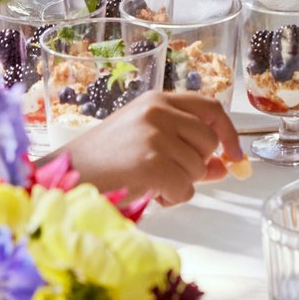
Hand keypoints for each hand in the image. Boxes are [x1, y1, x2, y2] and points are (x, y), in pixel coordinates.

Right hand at [41, 91, 245, 206]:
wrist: (63, 179)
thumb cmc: (101, 163)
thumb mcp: (146, 145)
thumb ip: (186, 150)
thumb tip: (225, 165)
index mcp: (156, 100)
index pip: (210, 108)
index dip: (229, 133)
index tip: (235, 155)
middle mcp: (158, 112)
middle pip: (208, 143)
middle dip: (195, 166)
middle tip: (164, 175)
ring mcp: (155, 136)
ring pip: (198, 170)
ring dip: (178, 185)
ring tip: (145, 182)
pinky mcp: (152, 163)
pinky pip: (185, 190)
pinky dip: (170, 199)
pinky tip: (145, 192)